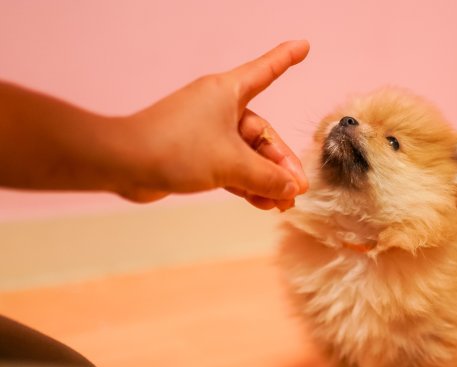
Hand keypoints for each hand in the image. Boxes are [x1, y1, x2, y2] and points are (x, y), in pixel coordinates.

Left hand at [118, 40, 309, 209]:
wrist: (124, 164)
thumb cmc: (176, 148)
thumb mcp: (231, 164)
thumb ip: (267, 177)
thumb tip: (291, 188)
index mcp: (228, 92)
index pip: (266, 71)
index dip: (286, 59)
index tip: (304, 46)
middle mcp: (220, 108)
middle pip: (263, 134)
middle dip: (281, 163)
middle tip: (296, 190)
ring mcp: (208, 132)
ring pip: (248, 155)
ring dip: (265, 179)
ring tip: (281, 203)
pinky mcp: (197, 155)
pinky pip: (232, 167)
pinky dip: (247, 183)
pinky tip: (261, 202)